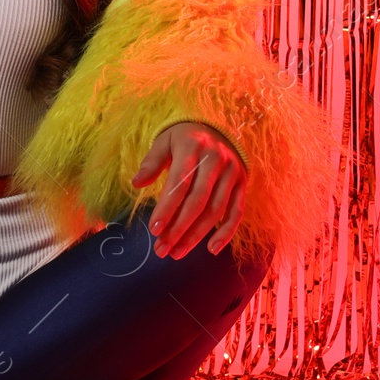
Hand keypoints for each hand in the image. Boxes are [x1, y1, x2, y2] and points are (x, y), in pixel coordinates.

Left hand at [131, 122, 246, 258]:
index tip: (154, 230)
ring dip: (196, 236)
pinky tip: (212, 249)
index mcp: (193, 146)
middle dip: (178, 229)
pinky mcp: (243, 182)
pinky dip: (226, 233)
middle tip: (162, 249)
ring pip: (215, 210)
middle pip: (197, 201)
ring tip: (177, 252)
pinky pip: (237, 212)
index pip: (179, 183)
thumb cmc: (183, 137)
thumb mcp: (165, 141)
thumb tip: (136, 183)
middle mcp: (216, 159)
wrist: (217, 127)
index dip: (167, 208)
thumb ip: (152, 162)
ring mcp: (232, 172)